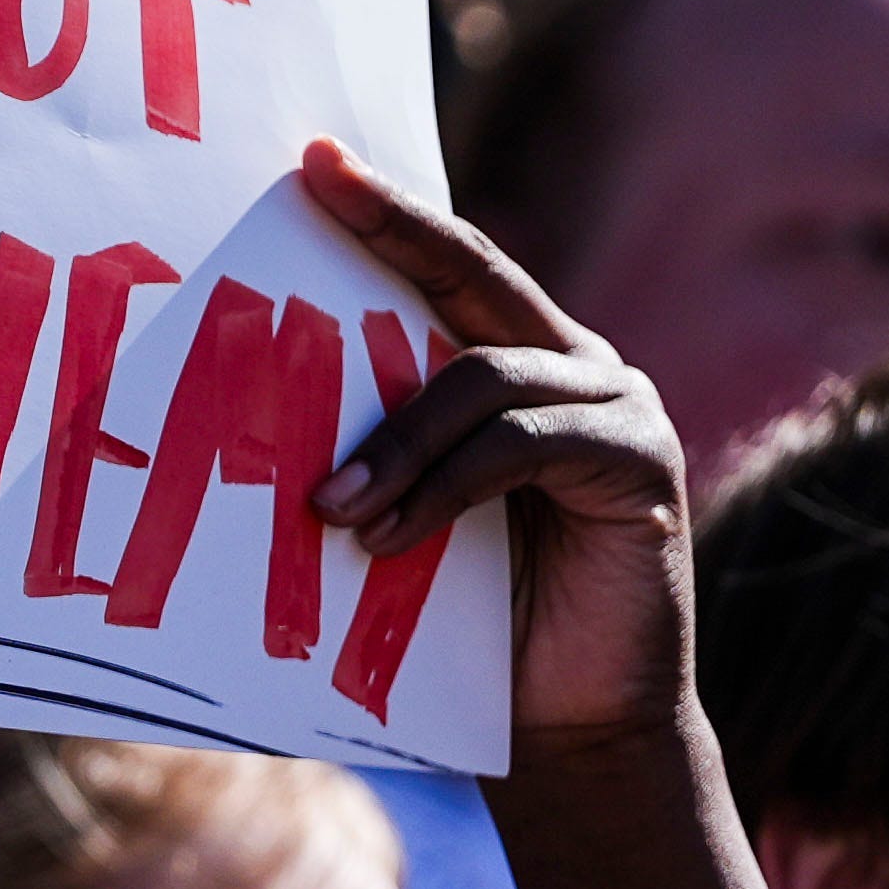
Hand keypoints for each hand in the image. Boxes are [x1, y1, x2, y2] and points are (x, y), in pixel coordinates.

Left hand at [293, 140, 696, 752]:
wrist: (566, 729)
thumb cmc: (469, 632)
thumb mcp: (402, 526)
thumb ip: (369, 458)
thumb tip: (246, 416)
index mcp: (514, 368)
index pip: (446, 270)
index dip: (387, 212)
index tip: (312, 159)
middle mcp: (572, 367)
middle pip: (475, 278)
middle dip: (393, 231)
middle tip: (313, 197)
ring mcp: (616, 407)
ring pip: (484, 378)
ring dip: (394, 440)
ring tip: (328, 508)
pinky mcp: (642, 463)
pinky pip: (526, 444)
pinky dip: (446, 486)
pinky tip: (387, 536)